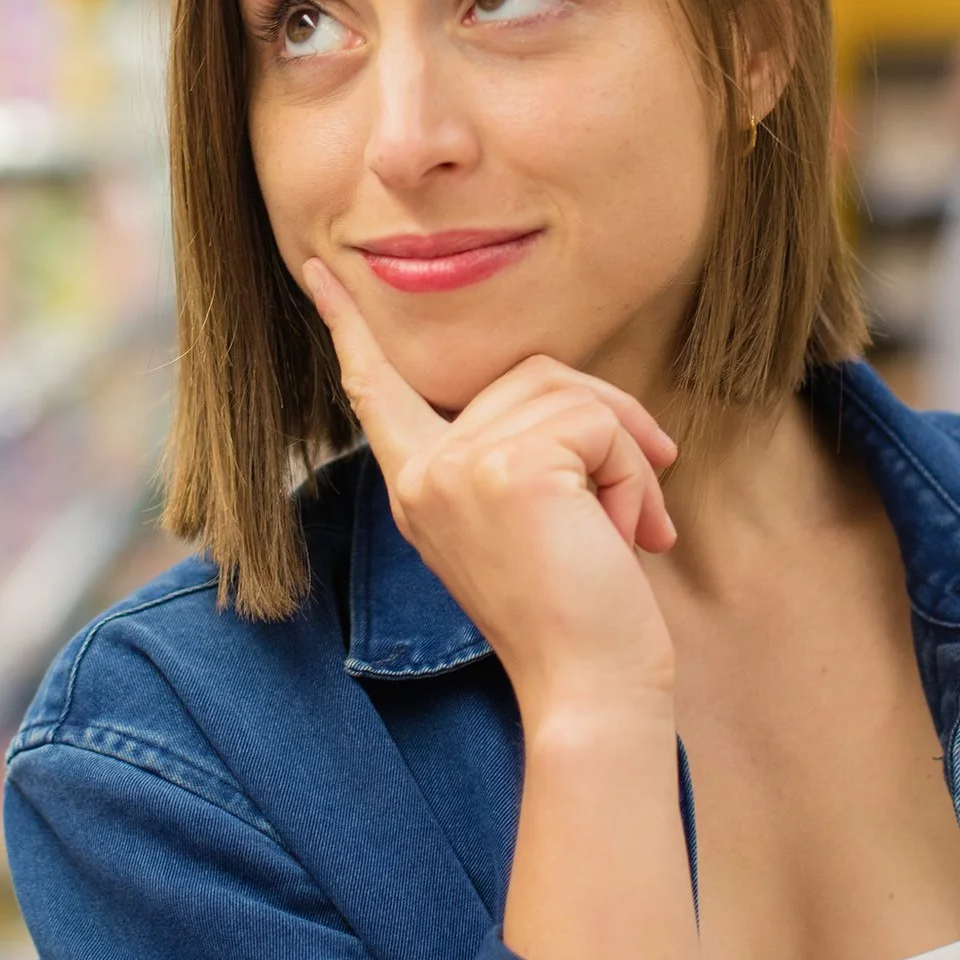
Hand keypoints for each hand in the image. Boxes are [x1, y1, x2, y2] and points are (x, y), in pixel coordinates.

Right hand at [301, 259, 679, 718]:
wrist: (589, 690)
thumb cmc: (578, 616)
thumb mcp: (533, 520)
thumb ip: (524, 452)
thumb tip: (580, 401)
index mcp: (419, 485)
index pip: (377, 390)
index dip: (348, 326)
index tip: (315, 269)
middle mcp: (424, 473)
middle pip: (532, 374)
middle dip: (608, 422)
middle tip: (643, 499)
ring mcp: (458, 469)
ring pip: (574, 396)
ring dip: (628, 459)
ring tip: (629, 531)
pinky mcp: (508, 469)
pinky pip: (600, 425)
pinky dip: (635, 475)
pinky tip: (628, 535)